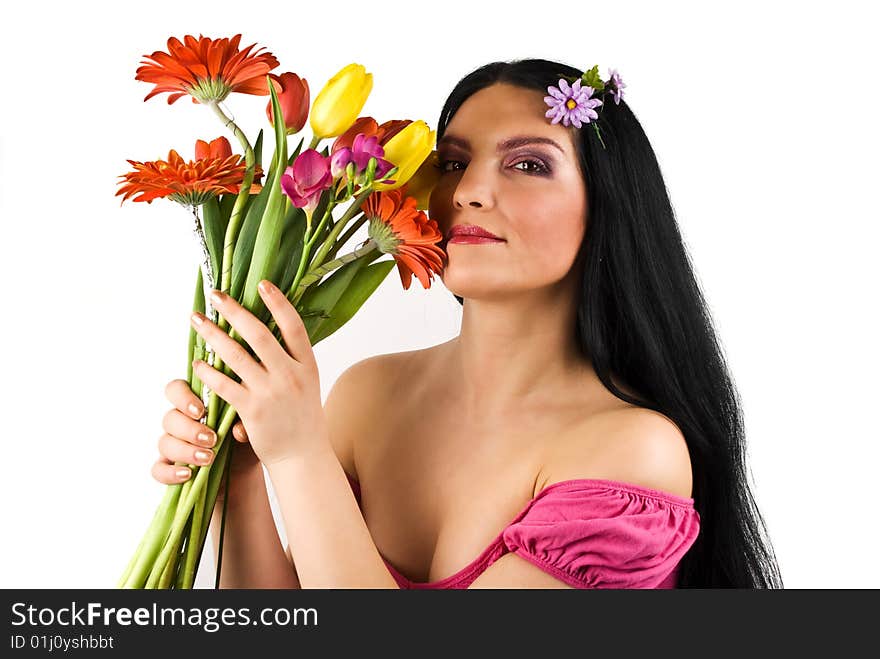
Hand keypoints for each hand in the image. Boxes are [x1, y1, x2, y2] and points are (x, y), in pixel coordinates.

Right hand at [151, 379, 258, 490]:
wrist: (243, 472)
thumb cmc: (242, 442)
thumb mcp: (250, 429)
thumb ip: (245, 422)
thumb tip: (238, 431)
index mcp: (195, 404)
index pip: (176, 389)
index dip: (183, 397)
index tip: (201, 411)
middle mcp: (180, 422)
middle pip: (169, 418)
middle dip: (190, 429)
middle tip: (212, 439)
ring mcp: (172, 445)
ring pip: (165, 443)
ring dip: (186, 451)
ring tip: (208, 459)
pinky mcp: (169, 469)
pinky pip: (158, 470)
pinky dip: (170, 473)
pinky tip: (188, 475)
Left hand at [189, 280, 326, 467]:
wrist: (302, 455)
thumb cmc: (301, 416)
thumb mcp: (307, 382)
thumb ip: (291, 357)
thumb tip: (268, 327)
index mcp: (307, 364)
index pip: (293, 326)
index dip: (278, 303)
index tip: (261, 284)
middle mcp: (290, 374)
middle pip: (259, 334)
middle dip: (234, 312)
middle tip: (215, 296)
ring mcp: (271, 392)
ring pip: (236, 356)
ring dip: (213, 335)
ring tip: (197, 321)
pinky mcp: (252, 410)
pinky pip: (224, 385)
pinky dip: (209, 372)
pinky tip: (198, 363)